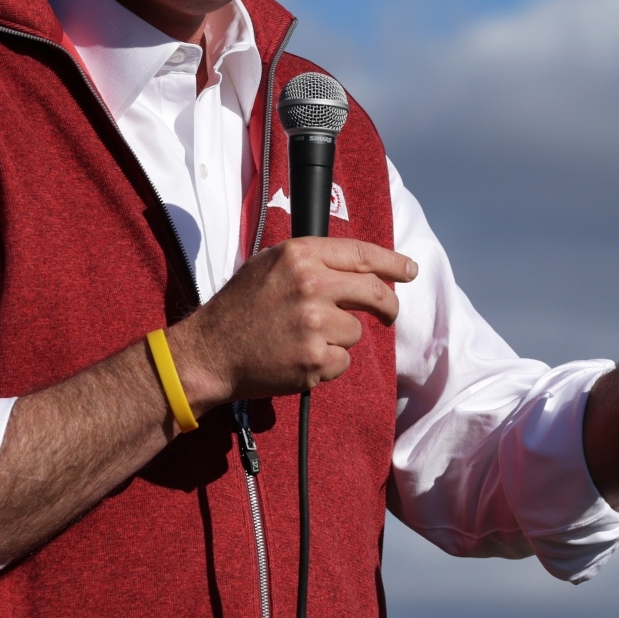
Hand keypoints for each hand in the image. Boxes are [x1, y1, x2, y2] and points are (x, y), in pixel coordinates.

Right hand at [167, 237, 415, 405]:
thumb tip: (359, 266)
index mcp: (300, 255)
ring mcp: (315, 323)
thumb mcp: (269, 265)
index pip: (362, 254)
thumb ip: (312, 260)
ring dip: (340, 338)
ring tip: (304, 339)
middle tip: (387, 315)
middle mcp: (311, 284)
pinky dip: (329, 363)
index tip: (409, 271)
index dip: (393, 263)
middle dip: (388, 306)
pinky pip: (344, 360)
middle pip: (375, 293)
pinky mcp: (315, 358)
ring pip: (357, 331)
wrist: (209, 352)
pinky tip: (300, 358)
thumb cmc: (239, 308)